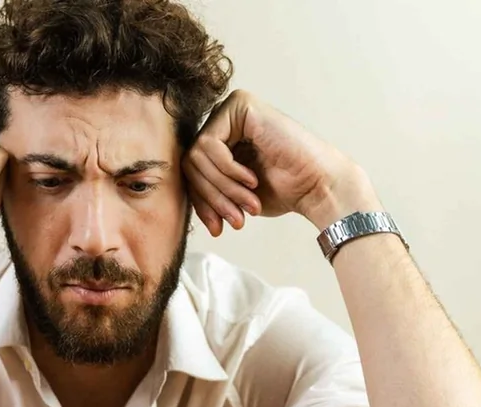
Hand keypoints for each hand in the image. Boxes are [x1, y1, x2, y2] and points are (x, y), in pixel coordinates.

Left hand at [183, 89, 382, 234]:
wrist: (317, 187)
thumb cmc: (280, 191)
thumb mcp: (230, 194)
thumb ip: (203, 187)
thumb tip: (164, 194)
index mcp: (219, 138)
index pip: (189, 171)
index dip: (201, 203)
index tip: (218, 227)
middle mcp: (222, 118)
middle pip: (188, 164)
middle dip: (211, 198)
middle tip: (235, 220)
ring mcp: (230, 108)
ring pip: (196, 157)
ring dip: (222, 189)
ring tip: (247, 203)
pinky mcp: (240, 105)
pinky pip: (209, 146)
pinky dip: (227, 171)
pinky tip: (251, 179)